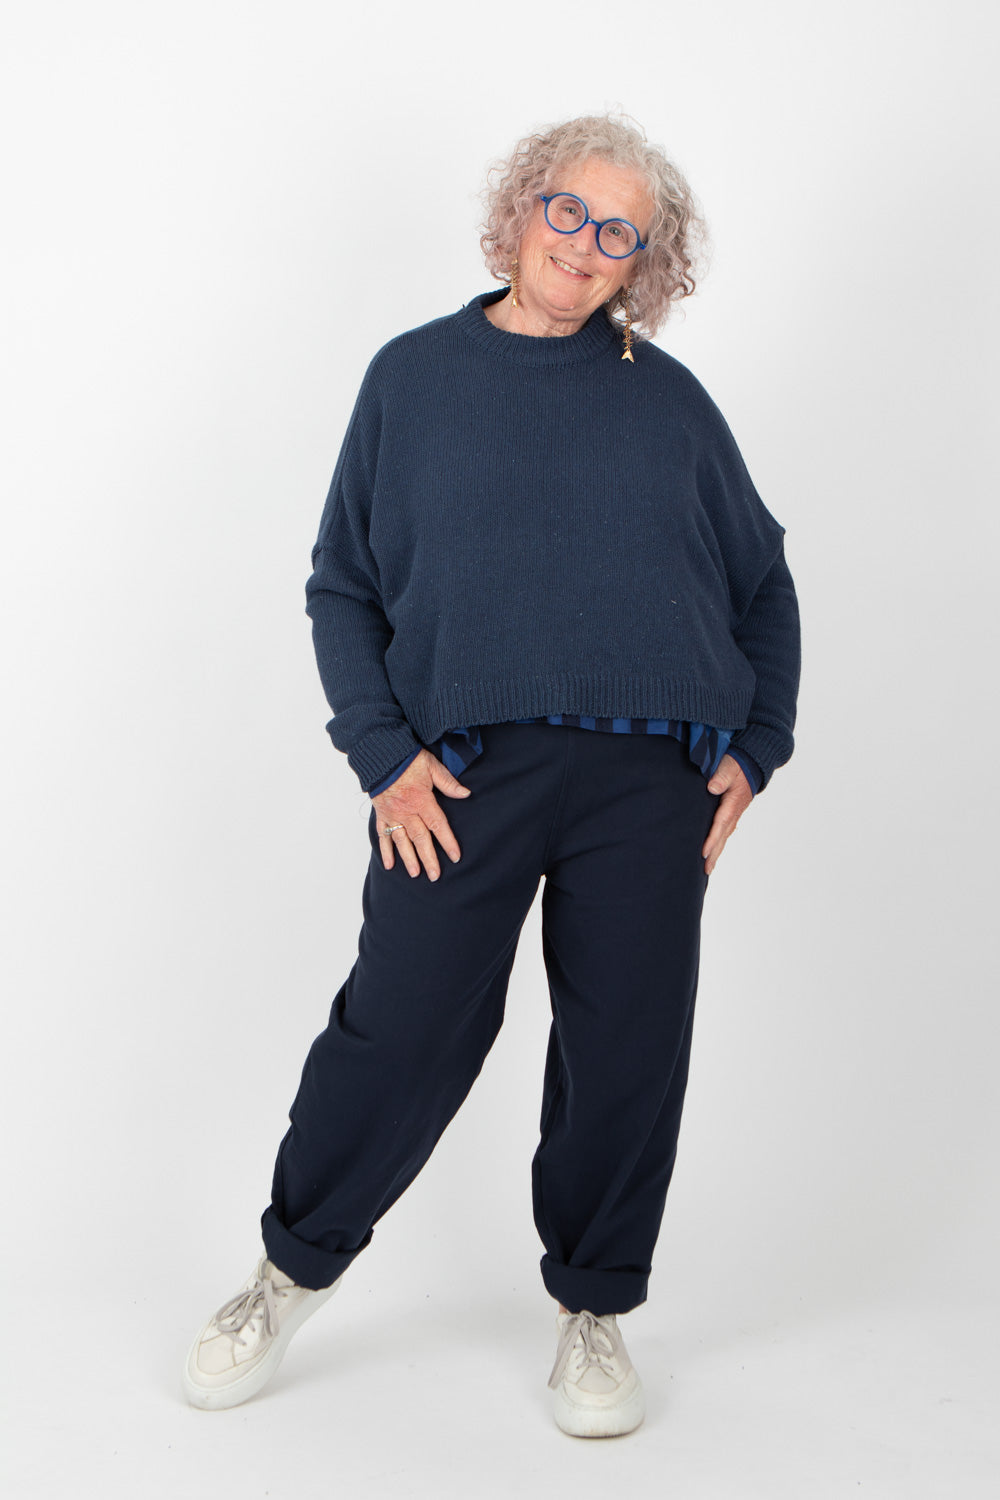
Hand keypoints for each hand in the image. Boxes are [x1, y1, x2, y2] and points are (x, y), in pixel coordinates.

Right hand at [372, 748, 470, 880]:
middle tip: (435, 875)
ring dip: (409, 859)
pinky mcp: (381, 814)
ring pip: (401, 841)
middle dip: (428, 858)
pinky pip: (382, 835)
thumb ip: (448, 782)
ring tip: (416, 874)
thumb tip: (466, 794)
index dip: (448, 842)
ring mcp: (392, 814)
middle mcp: (406, 811)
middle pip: (420, 839)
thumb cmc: (407, 758)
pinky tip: (390, 864)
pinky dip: (385, 850)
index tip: (455, 857)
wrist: (381, 754)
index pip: (438, 825)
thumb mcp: (432, 766)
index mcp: (422, 800)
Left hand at [702, 754, 753, 874]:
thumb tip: (712, 788)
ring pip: (725, 836)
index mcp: (732, 803)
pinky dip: (719, 842)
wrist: (752, 763)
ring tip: (708, 867)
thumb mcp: (729, 765)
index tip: (703, 852)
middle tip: (706, 870)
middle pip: (723, 836)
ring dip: (717, 851)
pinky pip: (725, 831)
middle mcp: (735, 812)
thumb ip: (721, 775)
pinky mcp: (733, 813)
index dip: (712, 839)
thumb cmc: (737, 764)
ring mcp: (735, 814)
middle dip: (715, 854)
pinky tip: (714, 851)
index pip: (721, 824)